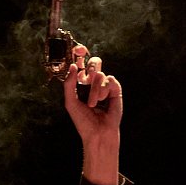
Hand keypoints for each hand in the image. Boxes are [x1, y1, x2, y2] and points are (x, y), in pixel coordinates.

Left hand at [64, 44, 121, 184]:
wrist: (97, 133)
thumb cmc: (83, 121)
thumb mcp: (70, 101)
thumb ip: (69, 83)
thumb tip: (73, 66)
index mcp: (82, 86)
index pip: (82, 67)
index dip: (80, 57)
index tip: (77, 50)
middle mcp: (94, 84)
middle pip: (94, 63)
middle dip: (89, 63)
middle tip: (86, 70)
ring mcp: (106, 87)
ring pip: (100, 74)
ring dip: (94, 89)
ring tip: (93, 103)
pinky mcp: (116, 91)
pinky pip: (110, 80)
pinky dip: (104, 90)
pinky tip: (102, 101)